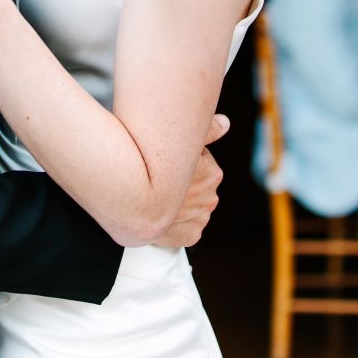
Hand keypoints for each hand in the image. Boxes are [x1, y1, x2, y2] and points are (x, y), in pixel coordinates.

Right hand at [153, 114, 228, 247]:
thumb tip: (225, 122)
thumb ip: (207, 130)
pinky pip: (186, 228)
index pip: (200, 165)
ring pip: (192, 208)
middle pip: (197, 187)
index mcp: (212, 174)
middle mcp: (210, 197)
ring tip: (158, 197)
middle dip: (184, 185)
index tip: (166, 163)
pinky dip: (176, 224)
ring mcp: (200, 218)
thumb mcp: (182, 140)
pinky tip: (162, 213)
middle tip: (160, 179)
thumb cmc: (152, 165)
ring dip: (180, 204)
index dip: (182, 163)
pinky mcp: (190, 235)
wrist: (132, 197)